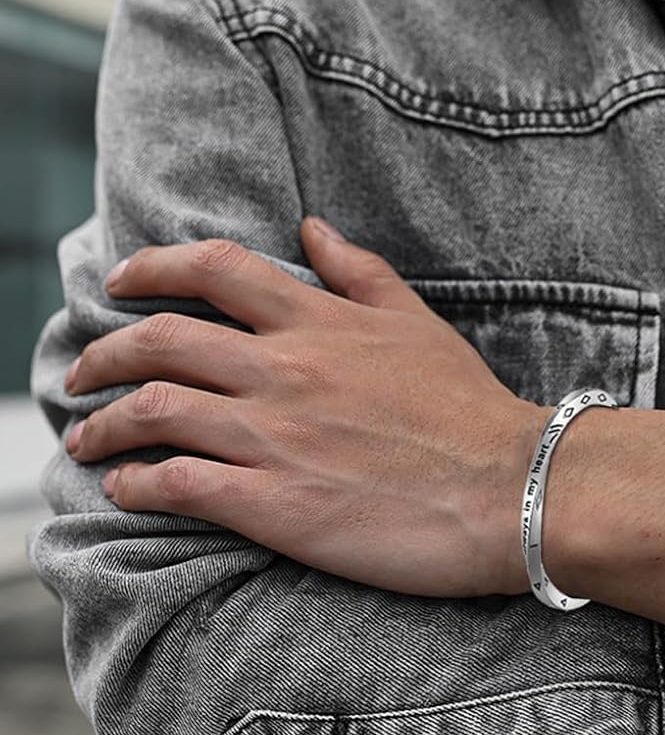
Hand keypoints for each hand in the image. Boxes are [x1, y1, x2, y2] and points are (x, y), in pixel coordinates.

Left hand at [64, 218, 547, 597]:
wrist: (511, 489)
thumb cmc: (472, 412)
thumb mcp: (419, 324)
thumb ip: (360, 274)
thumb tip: (310, 229)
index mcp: (318, 324)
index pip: (211, 271)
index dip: (150, 268)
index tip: (121, 283)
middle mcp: (284, 371)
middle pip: (159, 342)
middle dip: (102, 355)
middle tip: (83, 375)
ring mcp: (275, 437)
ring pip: (154, 412)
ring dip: (105, 424)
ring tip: (88, 438)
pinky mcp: (275, 505)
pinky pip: (178, 485)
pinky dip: (137, 483)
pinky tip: (126, 488)